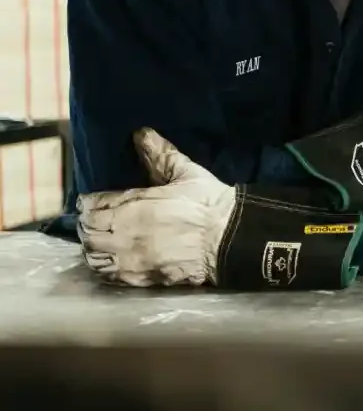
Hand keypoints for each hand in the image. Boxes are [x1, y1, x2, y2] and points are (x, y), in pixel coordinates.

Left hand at [76, 129, 235, 286]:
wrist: (227, 238)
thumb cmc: (208, 203)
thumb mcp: (185, 172)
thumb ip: (161, 154)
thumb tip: (141, 133)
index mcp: (130, 204)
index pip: (91, 205)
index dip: (90, 202)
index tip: (93, 201)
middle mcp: (121, 232)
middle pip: (87, 230)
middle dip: (88, 223)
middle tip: (97, 220)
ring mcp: (127, 258)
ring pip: (92, 254)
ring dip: (93, 245)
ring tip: (102, 240)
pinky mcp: (137, 277)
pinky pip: (106, 274)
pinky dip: (103, 266)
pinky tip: (112, 259)